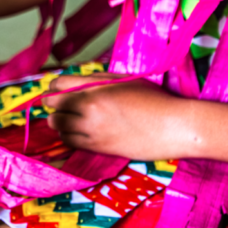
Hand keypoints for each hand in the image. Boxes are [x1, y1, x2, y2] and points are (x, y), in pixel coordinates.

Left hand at [44, 74, 194, 159]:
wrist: (174, 126)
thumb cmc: (154, 99)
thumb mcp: (123, 80)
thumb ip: (97, 80)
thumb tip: (76, 82)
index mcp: (95, 87)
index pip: (58, 84)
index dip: (54, 87)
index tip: (57, 90)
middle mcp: (89, 107)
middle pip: (53, 105)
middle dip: (53, 105)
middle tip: (59, 106)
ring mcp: (92, 128)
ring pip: (57, 125)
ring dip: (59, 121)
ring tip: (68, 120)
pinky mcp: (99, 147)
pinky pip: (70, 142)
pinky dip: (68, 136)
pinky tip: (78, 133)